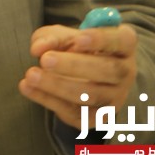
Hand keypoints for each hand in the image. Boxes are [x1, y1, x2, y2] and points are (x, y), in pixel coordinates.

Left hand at [18, 23, 137, 130]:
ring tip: (31, 74)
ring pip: (92, 95)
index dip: (101, 40)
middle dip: (75, 65)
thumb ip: (52, 38)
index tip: (78, 38)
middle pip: (109, 70)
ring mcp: (116, 97)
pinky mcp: (99, 117)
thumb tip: (38, 48)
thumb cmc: (75, 48)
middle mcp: (126, 72)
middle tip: (45, 60)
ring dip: (58, 86)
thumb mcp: (64, 36)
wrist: (82, 75)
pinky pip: (77, 113)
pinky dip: (49, 100)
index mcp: (123, 45)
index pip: (122, 41)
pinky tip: (28, 88)